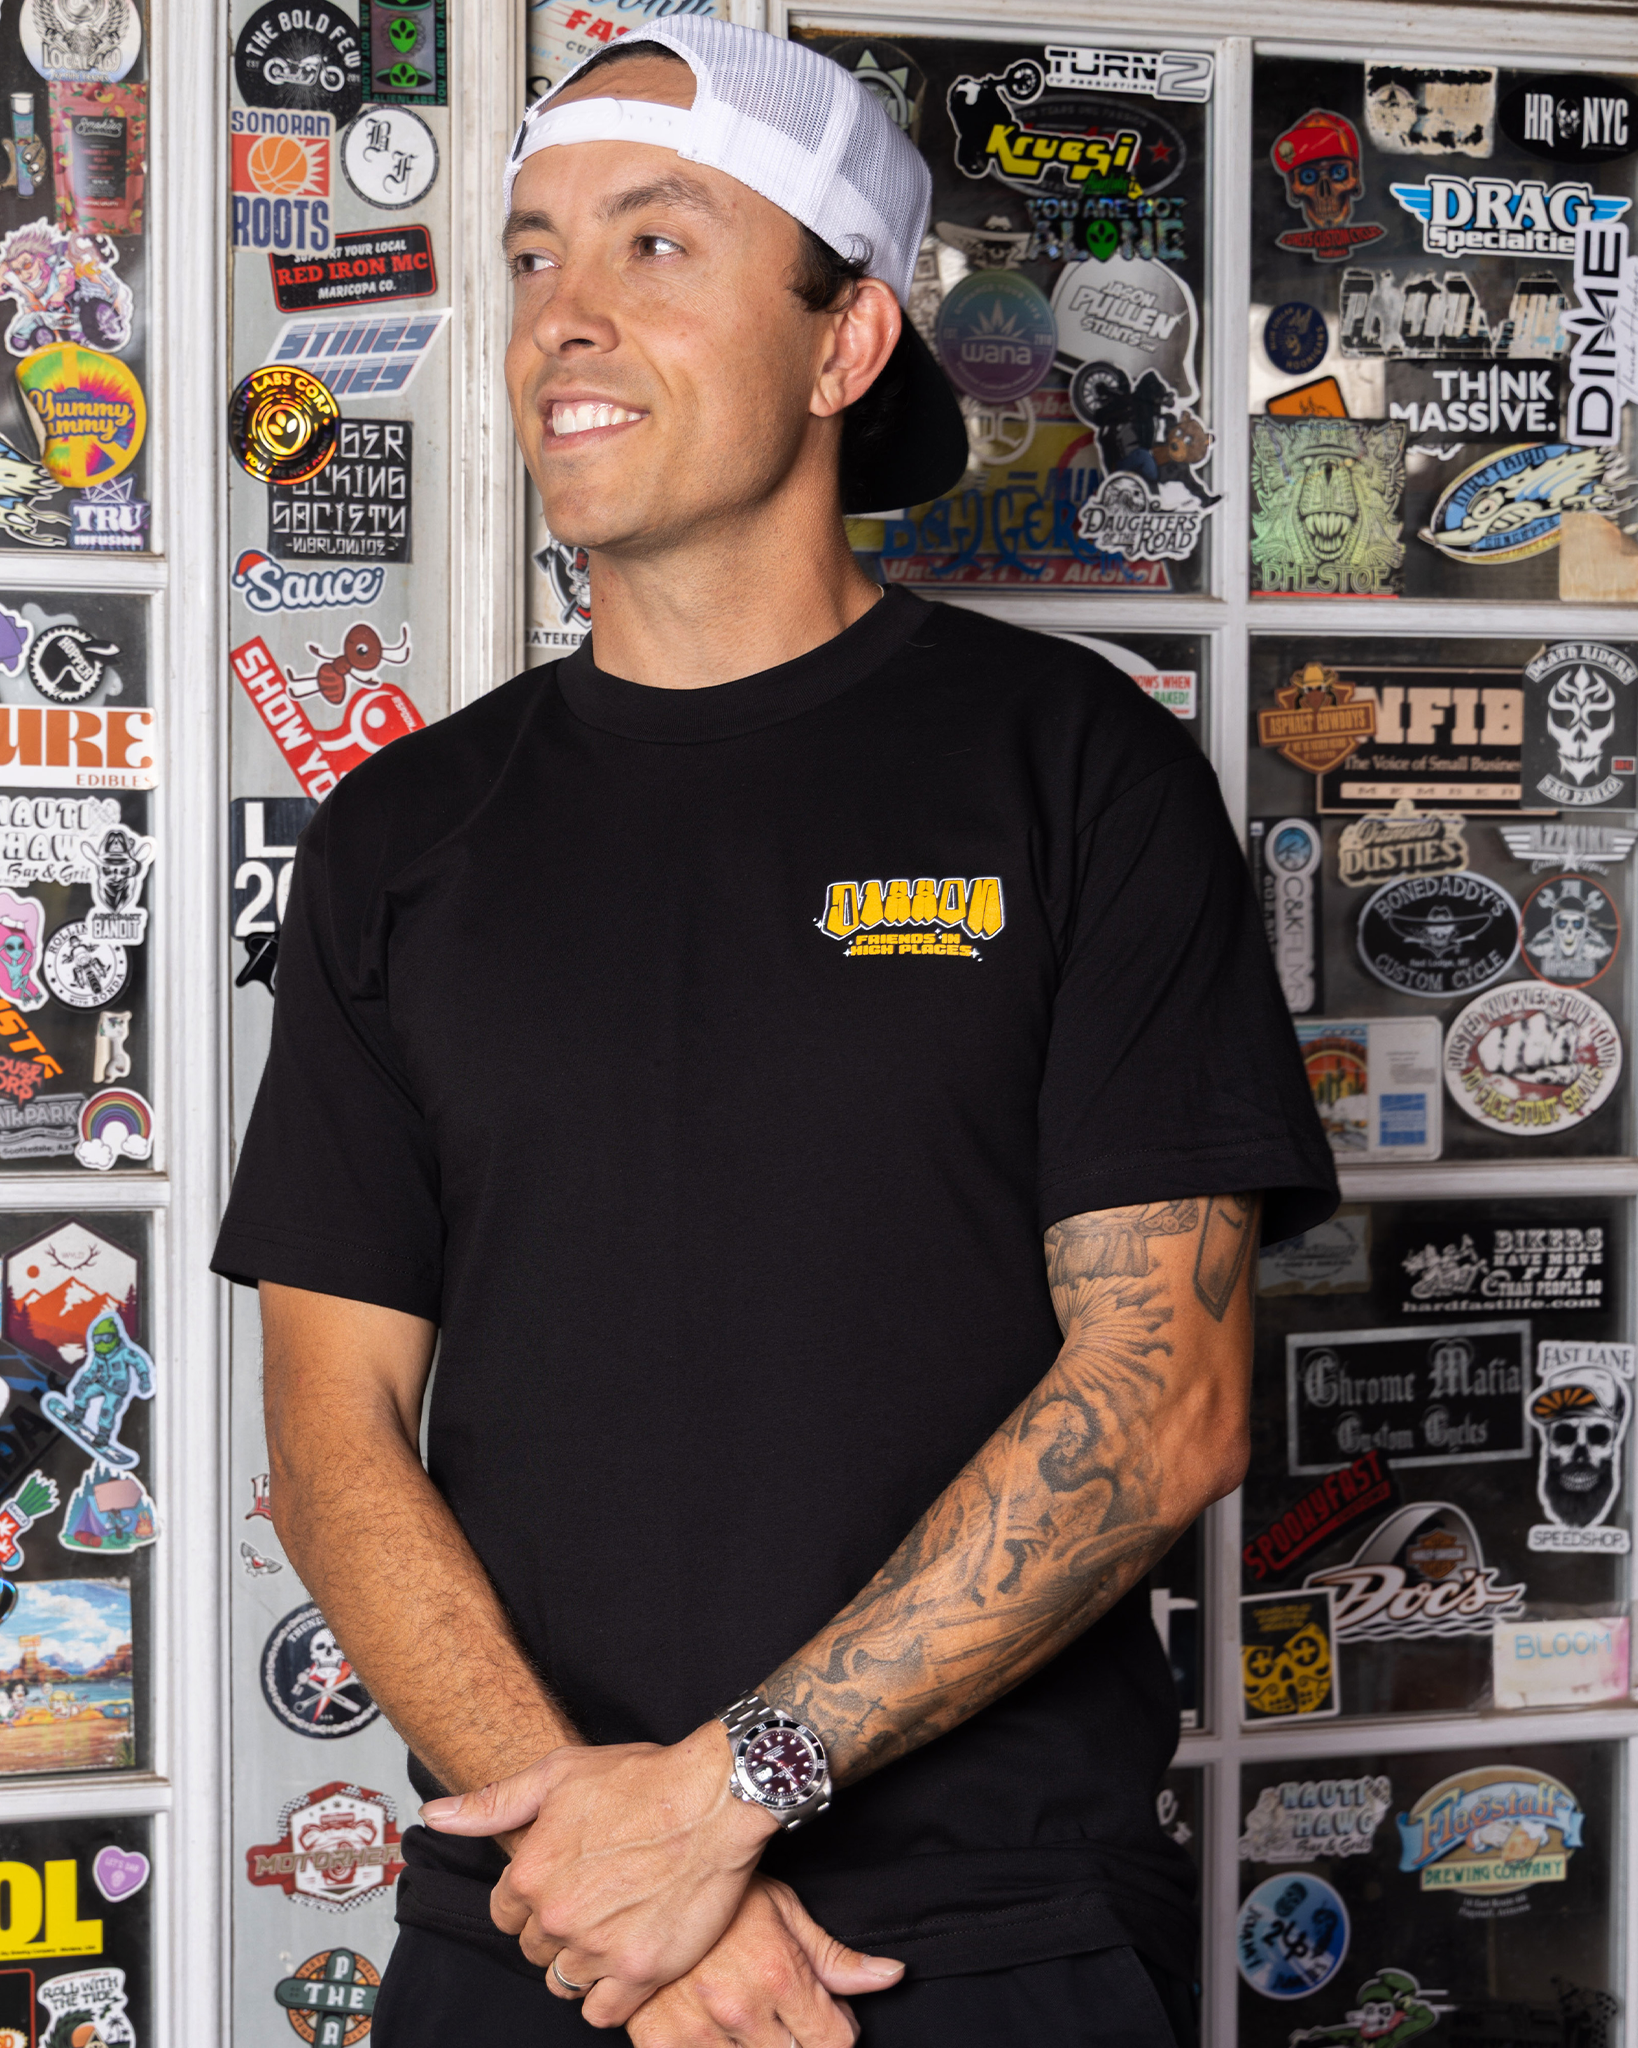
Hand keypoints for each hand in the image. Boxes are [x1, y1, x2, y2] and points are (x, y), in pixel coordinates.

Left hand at [420, 1722, 776, 2025]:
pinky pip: (601, 2013)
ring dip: (582, 1963)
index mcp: (530, 1873)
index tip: (563, 1882)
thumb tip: (435, 1815)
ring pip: (565, 1982)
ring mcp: (598, 1948)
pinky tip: (625, 1962)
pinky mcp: (640, 1971)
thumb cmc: (643, 1779)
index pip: (505, 1915)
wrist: (715, 1798)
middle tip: (596, 1899)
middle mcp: (557, 1917)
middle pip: (536, 1949)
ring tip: (613, 1928)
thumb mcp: (559, 1773)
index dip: (532, 1900)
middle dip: (558, 1929)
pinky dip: (608, 1996)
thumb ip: (492, 1803)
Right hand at [627, 1876, 902, 2046]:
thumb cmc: (719, 1892)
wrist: (642, 1880)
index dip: (838, 2030)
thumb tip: (892, 1976)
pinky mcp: (660, 2045)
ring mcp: (698, 2032)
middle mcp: (740, 2008)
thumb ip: (836, 1958)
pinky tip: (716, 2028)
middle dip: (801, 2040)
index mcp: (778, 1973)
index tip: (827, 2016)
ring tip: (750, 2017)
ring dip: (760, 2047)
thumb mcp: (784, 1911)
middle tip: (785, 2013)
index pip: (835, 2042)